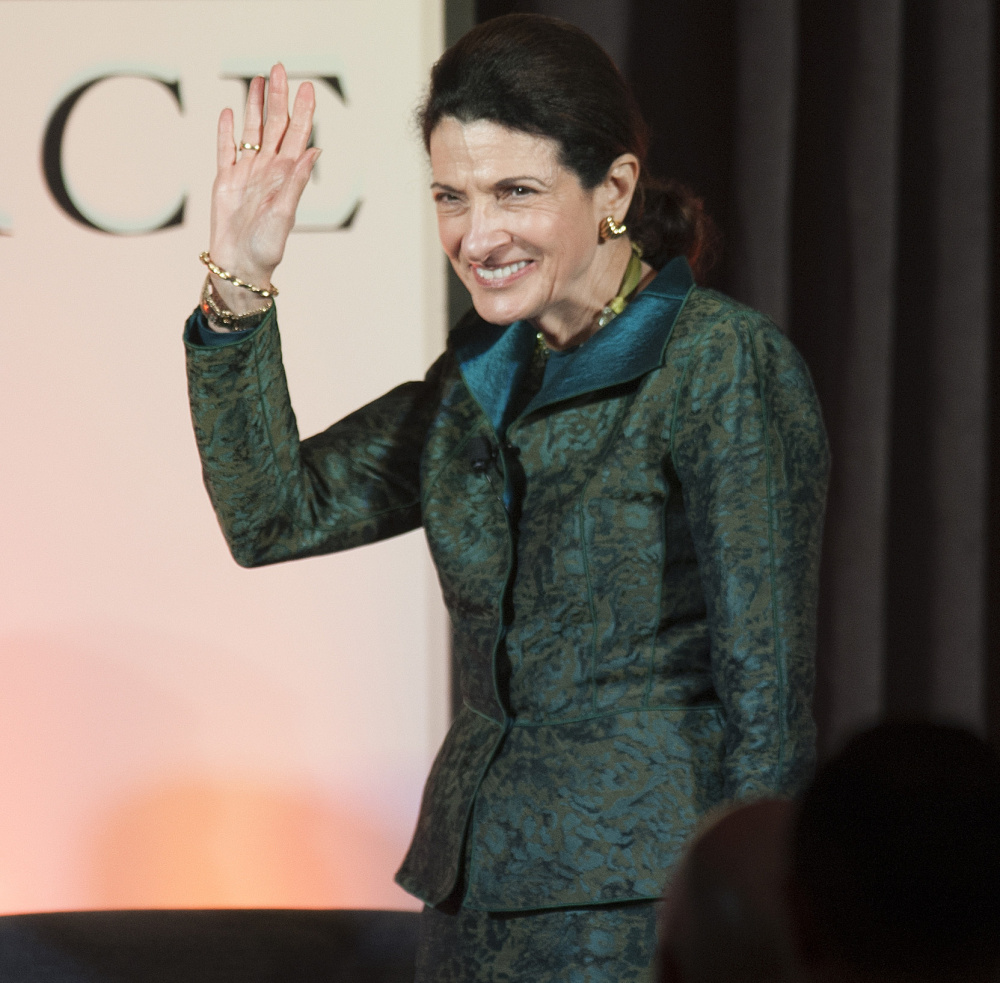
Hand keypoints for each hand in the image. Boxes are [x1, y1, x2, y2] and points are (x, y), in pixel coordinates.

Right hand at [209, 64, 319, 311]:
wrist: (239, 265)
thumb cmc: (266, 247)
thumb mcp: (285, 213)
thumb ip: (296, 181)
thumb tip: (313, 149)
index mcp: (286, 176)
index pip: (297, 136)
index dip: (303, 111)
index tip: (307, 86)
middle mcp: (268, 170)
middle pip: (274, 125)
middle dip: (278, 97)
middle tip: (279, 68)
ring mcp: (246, 173)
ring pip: (251, 131)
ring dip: (254, 106)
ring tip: (258, 80)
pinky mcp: (225, 181)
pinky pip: (225, 150)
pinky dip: (226, 131)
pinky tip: (228, 111)